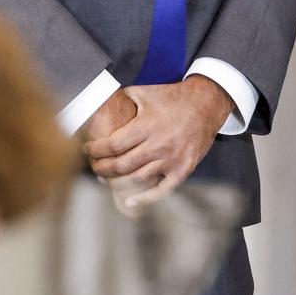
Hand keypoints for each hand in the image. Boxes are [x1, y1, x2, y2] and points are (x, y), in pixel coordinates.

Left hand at [84, 76, 234, 200]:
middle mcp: (159, 144)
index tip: (88, 149)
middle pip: (121, 165)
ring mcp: (172, 159)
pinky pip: (162, 191)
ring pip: (137, 179)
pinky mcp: (183, 169)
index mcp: (148, 125)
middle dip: (102, 167)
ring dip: (116, 182)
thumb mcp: (146, 92)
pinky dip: (145, 199)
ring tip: (106, 178)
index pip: (113, 144)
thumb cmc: (173, 98)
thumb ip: (122, 98)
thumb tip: (98, 100)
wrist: (207, 104)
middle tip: (94, 165)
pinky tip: (131, 201)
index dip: (96, 150)